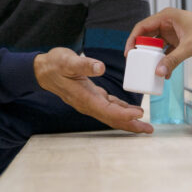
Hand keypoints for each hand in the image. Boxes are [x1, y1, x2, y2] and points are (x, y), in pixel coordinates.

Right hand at [33, 48, 152, 133]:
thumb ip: (84, 65)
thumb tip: (100, 67)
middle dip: (131, 125)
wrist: (43, 70)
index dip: (123, 114)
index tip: (139, 114)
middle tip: (148, 130)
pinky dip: (121, 110)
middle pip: (112, 119)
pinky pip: (109, 107)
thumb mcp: (68, 61)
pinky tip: (132, 110)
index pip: (107, 110)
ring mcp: (89, 102)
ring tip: (144, 125)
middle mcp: (88, 104)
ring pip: (112, 115)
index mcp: (84, 97)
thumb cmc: (55, 64)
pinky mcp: (91, 96)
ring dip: (129, 121)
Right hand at [124, 9, 191, 77]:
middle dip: (142, 51)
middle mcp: (167, 22)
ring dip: (154, 57)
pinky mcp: (179, 41)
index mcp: (166, 16)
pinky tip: (165, 72)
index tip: (129, 53)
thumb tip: (158, 71)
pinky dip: (165, 60)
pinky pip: (167, 51)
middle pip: (147, 36)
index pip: (142, 26)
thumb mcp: (189, 46)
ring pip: (157, 45)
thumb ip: (173, 59)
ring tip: (150, 69)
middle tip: (137, 64)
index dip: (133, 39)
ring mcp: (173, 32)